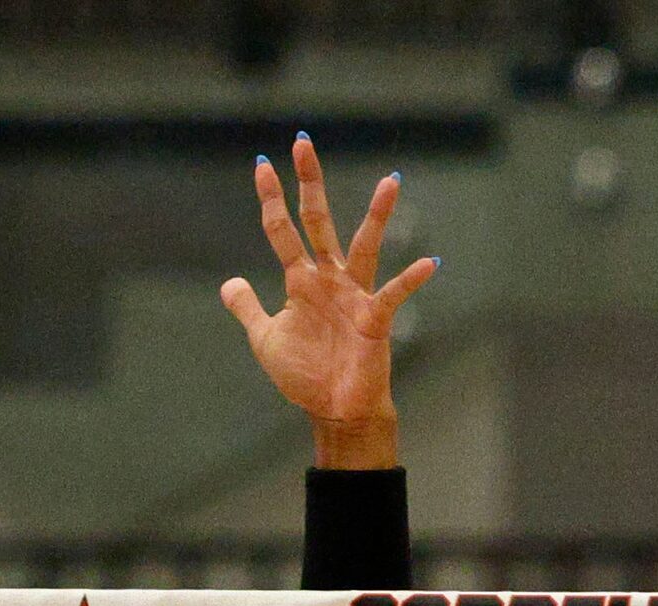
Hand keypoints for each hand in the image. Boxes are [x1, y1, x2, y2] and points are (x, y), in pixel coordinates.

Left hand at [220, 134, 438, 469]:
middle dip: (310, 183)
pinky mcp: (374, 320)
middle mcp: (328, 278)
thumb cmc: (305, 376)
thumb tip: (230, 283)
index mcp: (301, 281)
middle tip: (303, 142)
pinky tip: (428, 263)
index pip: (282, 230)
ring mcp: (353, 296)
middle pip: (318, 221)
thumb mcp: (266, 339)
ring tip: (391, 182)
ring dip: (377, 215)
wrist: (336, 410)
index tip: (263, 164)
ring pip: (365, 245)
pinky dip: (410, 280)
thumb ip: (248, 308)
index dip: (271, 198)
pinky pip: (393, 294)